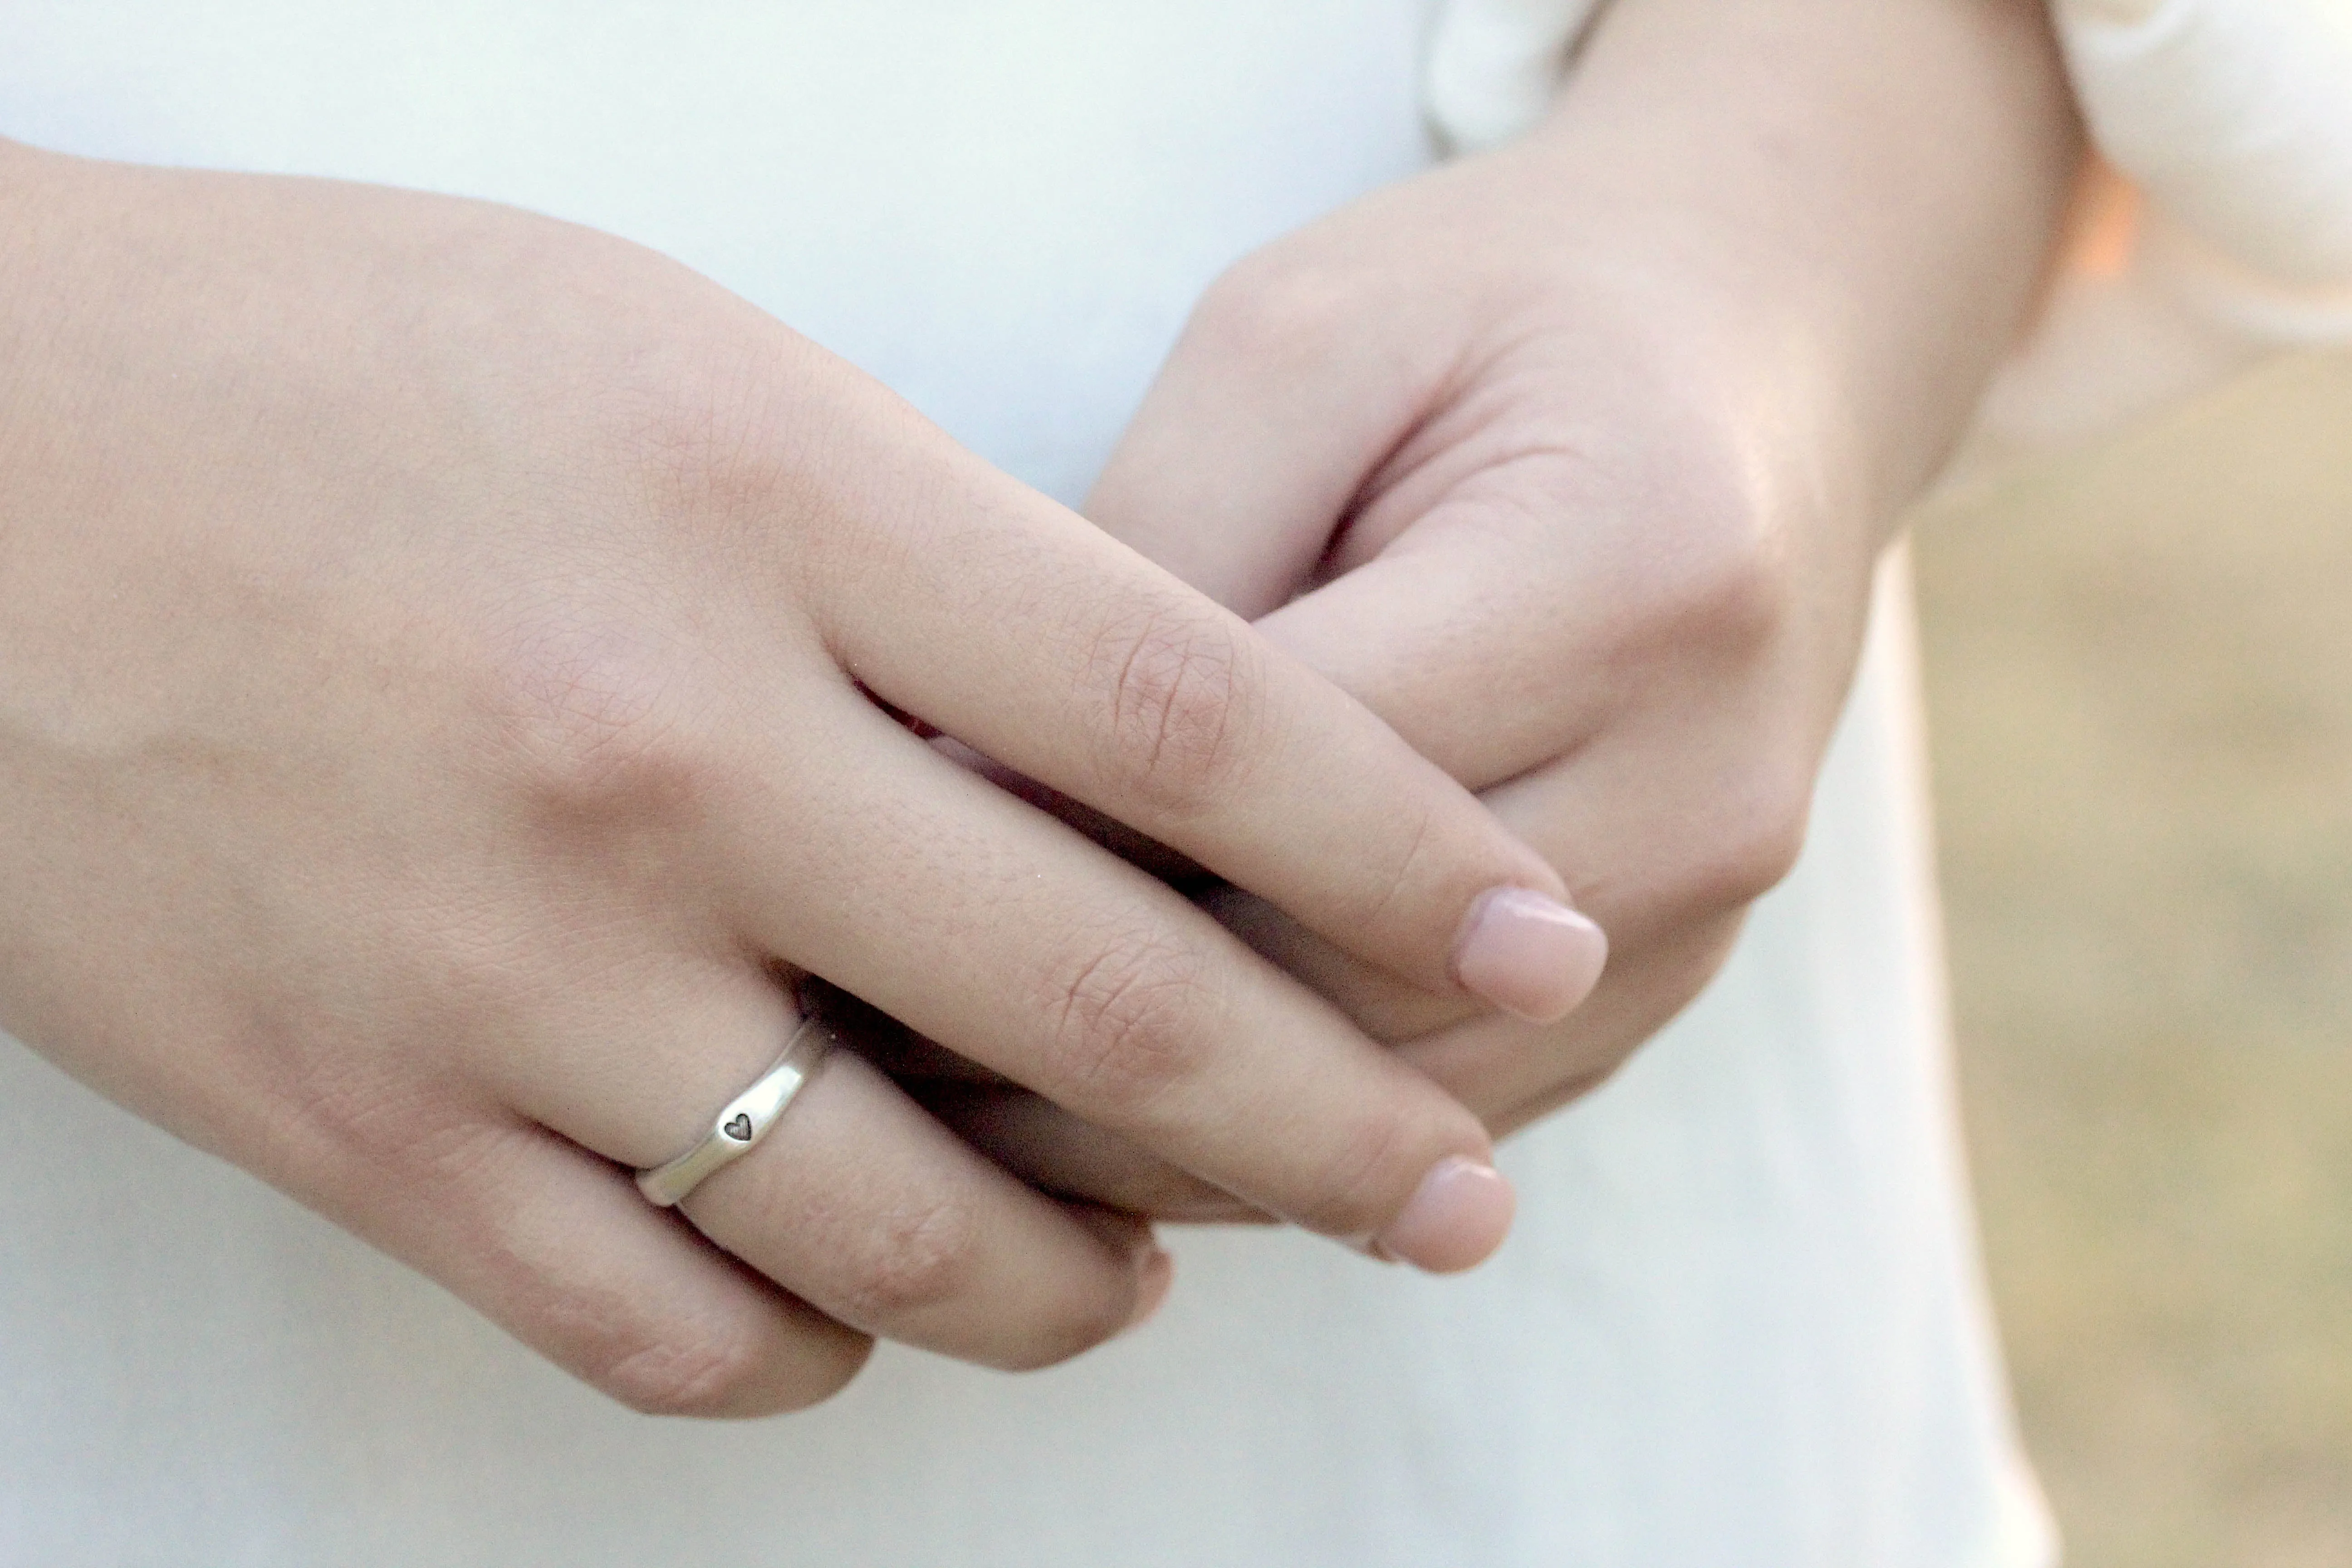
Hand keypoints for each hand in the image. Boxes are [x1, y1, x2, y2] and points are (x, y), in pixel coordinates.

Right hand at [0, 143, 1594, 1408]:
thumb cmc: (336, 364)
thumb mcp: (678, 368)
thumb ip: (923, 569)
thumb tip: (1133, 765)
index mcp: (772, 516)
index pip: (1193, 725)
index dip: (1400, 857)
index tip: (1526, 940)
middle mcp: (664, 760)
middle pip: (1103, 1007)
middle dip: (1329, 1131)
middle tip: (1454, 1198)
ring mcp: (505, 969)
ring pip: (905, 1228)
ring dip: (1084, 1276)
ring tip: (1166, 1268)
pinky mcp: (361, 1120)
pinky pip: (675, 1321)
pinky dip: (830, 1343)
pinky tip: (889, 1297)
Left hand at [919, 0, 2081, 1217]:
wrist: (1749, 357)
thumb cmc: (1491, 317)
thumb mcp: (1294, 347)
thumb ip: (1152, 563)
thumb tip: (967, 792)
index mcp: (1626, 576)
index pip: (1283, 786)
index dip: (1046, 838)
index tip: (848, 876)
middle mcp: (1701, 776)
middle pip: (1339, 978)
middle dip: (1083, 1029)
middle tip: (853, 1048)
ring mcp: (1711, 904)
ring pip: (1393, 1097)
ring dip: (1167, 1129)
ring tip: (947, 1126)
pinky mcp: (1675, 974)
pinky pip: (1456, 1109)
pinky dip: (1282, 1137)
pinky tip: (1114, 1130)